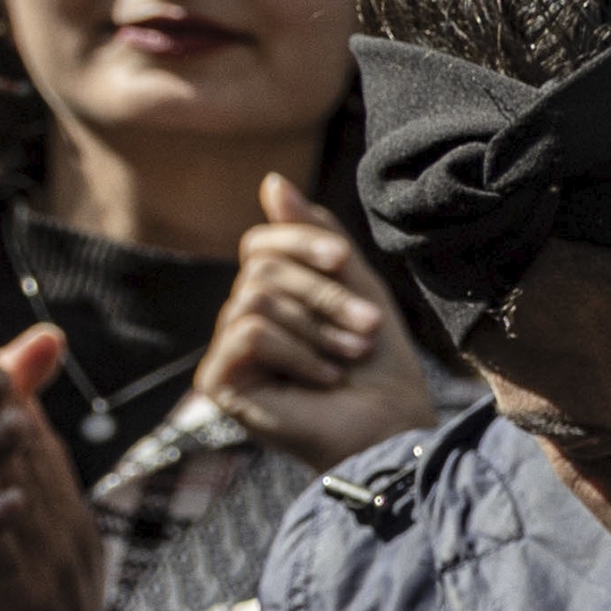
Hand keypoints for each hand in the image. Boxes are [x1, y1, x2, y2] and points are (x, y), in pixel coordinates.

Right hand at [202, 171, 429, 465]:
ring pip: (255, 299)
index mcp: (271, 297)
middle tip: (366, 328)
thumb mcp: (357, 287)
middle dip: (323, 295)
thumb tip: (271, 181)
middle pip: (261, 270)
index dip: (300, 241)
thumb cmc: (381, 367)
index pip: (261, 243)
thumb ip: (316, 237)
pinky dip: (296, 352)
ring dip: (317, 326)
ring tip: (349, 356)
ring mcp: (227, 351)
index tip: (342, 260)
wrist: (391, 429)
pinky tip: (323, 379)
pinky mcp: (218, 381)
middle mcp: (241, 320)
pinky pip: (248, 333)